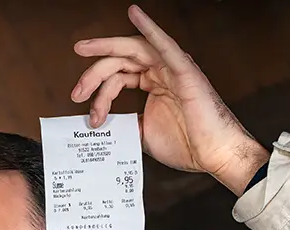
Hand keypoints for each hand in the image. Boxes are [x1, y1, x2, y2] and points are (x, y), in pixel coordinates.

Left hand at [71, 5, 268, 195]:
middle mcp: (161, 72)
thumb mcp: (144, 134)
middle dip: (93, 74)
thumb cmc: (187, 144)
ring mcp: (172, 68)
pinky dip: (149, 27)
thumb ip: (126, 124)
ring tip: (84, 50)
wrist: (211, 154)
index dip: (98, 93)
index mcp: (154, 84)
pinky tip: (134, 13)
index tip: (87, 113)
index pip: (118, 78)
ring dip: (106, 49)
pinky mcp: (183, 70)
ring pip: (134, 50)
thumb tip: (107, 125)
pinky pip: (164, 44)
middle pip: (120, 61)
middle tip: (77, 92)